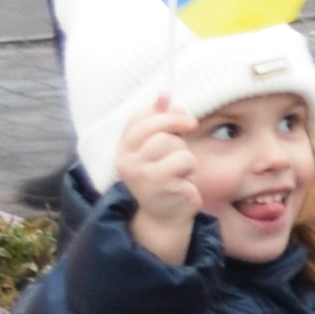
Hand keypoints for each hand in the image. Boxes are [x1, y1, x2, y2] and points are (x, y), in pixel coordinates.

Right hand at [118, 96, 201, 260]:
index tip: (179, 110)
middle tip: (191, 127)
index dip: (162, 112)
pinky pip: (185, 161)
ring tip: (179, 170)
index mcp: (124, 149)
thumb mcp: (160, 149)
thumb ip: (161, 123)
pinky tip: (182, 182)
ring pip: (173, 144)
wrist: (165, 217)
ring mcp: (141, 173)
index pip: (139, 119)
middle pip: (158, 128)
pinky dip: (190, 170)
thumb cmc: (165, 179)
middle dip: (178, 126)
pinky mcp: (159, 184)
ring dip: (185, 154)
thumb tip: (164, 95)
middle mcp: (126, 160)